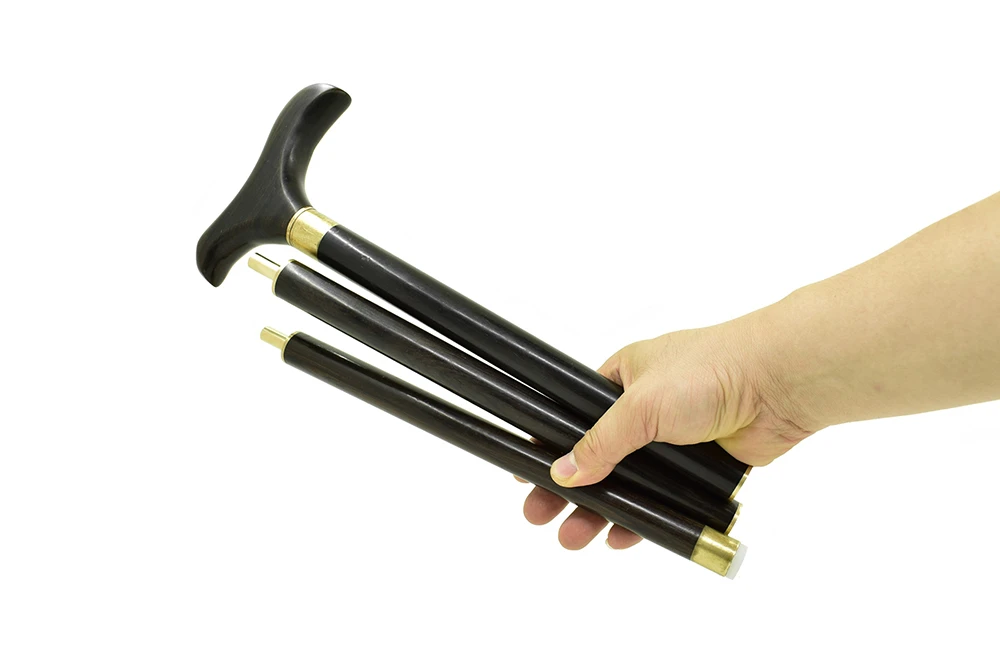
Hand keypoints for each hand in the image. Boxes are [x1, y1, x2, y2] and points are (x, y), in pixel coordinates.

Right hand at [521, 314, 815, 549]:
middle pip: (597, 457)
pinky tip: (620, 537)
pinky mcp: (699, 468)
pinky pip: (663, 500)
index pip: (574, 415)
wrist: (779, 383)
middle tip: (539, 517)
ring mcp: (673, 439)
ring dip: (601, 511)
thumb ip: (600, 441)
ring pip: (629, 483)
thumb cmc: (710, 370)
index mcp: (623, 377)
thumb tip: (563, 472)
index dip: (550, 445)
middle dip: (568, 490)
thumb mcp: (640, 404)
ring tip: (573, 538)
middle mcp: (646, 408)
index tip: (524, 471)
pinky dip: (642, 519)